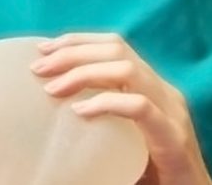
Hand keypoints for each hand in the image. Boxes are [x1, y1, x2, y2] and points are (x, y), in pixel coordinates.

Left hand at [32, 33, 211, 184]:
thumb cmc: (154, 173)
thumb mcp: (123, 137)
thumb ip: (101, 120)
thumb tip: (55, 111)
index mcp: (153, 88)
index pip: (116, 46)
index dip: (79, 41)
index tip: (44, 50)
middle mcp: (164, 91)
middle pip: (118, 50)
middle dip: (74, 52)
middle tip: (38, 68)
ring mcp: (172, 111)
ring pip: (128, 71)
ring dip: (84, 73)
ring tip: (53, 89)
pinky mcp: (173, 136)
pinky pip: (139, 108)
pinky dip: (107, 104)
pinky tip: (80, 112)